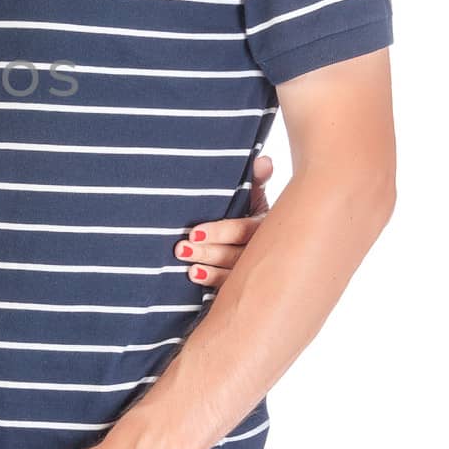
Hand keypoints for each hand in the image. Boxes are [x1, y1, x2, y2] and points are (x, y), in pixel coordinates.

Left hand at [174, 153, 273, 286]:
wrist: (267, 244)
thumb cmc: (250, 214)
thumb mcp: (255, 198)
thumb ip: (256, 181)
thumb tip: (263, 160)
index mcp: (266, 226)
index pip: (244, 230)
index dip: (220, 232)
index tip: (195, 232)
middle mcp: (262, 250)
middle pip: (236, 255)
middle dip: (208, 252)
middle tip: (181, 248)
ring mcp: (253, 270)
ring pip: (232, 274)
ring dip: (208, 269)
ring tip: (187, 264)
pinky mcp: (243, 284)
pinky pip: (229, 289)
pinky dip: (212, 283)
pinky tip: (195, 276)